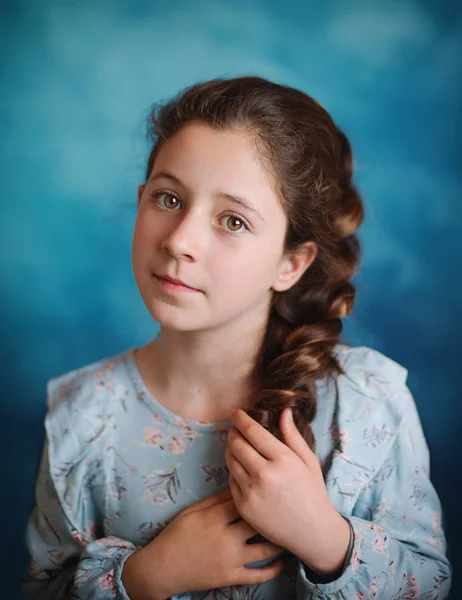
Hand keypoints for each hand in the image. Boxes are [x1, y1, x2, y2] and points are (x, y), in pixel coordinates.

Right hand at [122, 488, 287, 599]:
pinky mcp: (231, 577)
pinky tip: (285, 560)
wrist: (163, 567)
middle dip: (275, 512)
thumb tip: (240, 483)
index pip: (244, 499)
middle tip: (290, 504)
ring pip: (264, 549)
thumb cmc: (177, 533)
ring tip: (292, 529)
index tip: (272, 484)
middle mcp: (226, 538)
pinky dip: (275, 569)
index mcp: (215, 517)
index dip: (260, 491)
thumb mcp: (194, 510)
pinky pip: (258, 575)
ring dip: (280, 540)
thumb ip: (217, 498)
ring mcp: (230, 560)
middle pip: (259, 522)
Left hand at [226, 407, 349, 574]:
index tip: (236, 412)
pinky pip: (230, 480)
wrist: (312, 532)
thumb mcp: (308, 461)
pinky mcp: (243, 506)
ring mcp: (252, 492)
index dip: (241, 419)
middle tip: (234, 427)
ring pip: (230, 461)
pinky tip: (241, 466)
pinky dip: (233, 469)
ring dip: (230, 448)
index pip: (253, 431)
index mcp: (283, 460)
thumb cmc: (312, 492)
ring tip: (236, 443)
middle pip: (237, 444)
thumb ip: (293, 435)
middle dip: (232, 431)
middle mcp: (264, 475)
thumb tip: (284, 411)